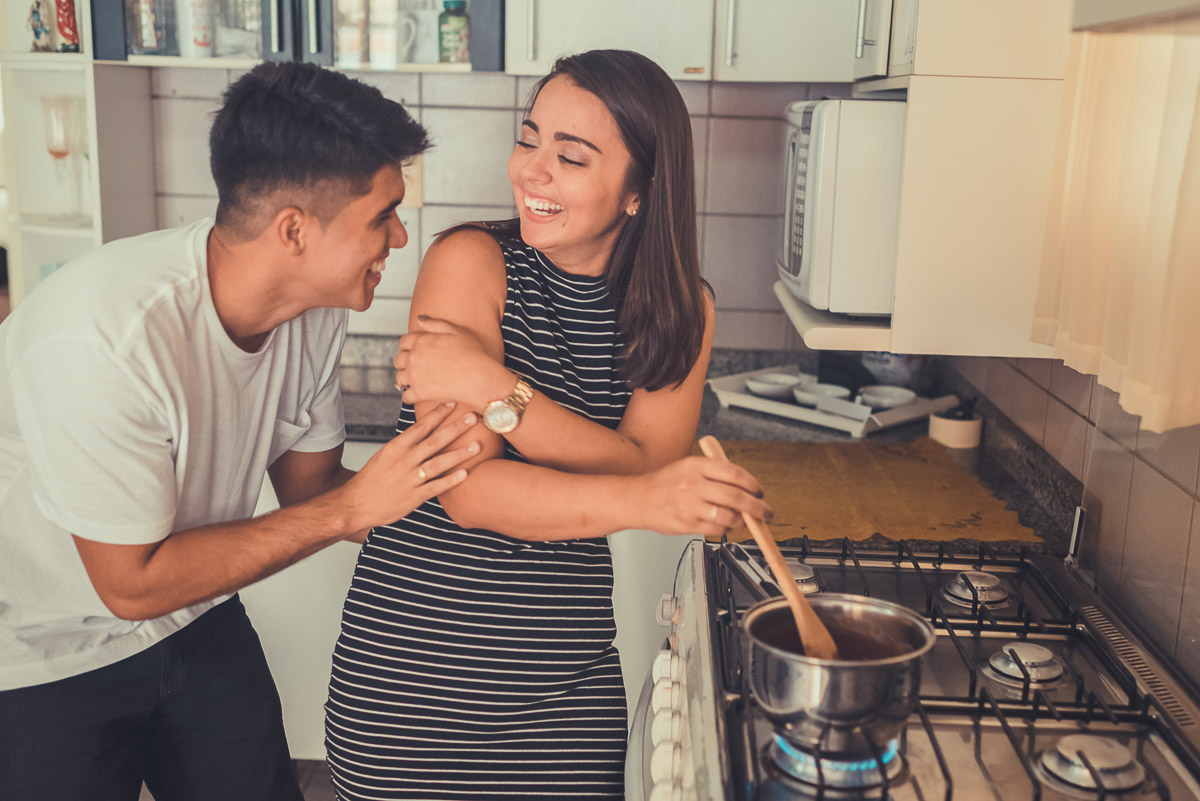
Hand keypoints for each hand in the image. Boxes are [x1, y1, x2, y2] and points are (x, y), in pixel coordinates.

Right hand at [340, 403, 480, 532]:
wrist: (356, 504)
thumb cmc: (371, 479)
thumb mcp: (385, 455)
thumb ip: (405, 444)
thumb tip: (422, 430)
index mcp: (396, 447)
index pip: (421, 426)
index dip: (438, 414)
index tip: (453, 403)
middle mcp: (404, 461)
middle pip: (434, 441)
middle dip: (455, 428)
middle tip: (472, 417)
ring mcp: (410, 479)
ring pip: (438, 463)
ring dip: (458, 454)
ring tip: (476, 445)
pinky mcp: (414, 497)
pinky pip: (436, 487)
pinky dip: (450, 480)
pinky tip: (465, 474)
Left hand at [394, 315, 512, 409]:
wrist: (480, 377)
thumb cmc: (473, 353)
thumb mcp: (456, 331)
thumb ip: (435, 324)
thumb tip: (419, 319)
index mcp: (421, 341)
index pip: (403, 342)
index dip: (407, 346)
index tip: (413, 351)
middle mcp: (414, 357)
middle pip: (398, 360)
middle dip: (404, 362)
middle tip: (414, 367)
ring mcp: (415, 376)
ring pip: (400, 378)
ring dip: (405, 379)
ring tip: (415, 381)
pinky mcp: (420, 393)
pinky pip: (406, 396)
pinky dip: (410, 396)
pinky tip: (417, 394)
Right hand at [631, 456, 771, 537]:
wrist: (637, 499)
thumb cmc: (664, 484)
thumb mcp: (687, 466)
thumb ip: (714, 472)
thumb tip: (746, 485)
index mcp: (696, 466)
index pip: (734, 473)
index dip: (753, 484)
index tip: (759, 492)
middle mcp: (693, 484)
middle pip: (736, 496)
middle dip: (756, 507)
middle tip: (765, 511)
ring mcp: (690, 505)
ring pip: (729, 516)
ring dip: (742, 520)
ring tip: (744, 520)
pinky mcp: (687, 524)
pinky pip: (716, 529)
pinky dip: (726, 529)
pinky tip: (725, 525)